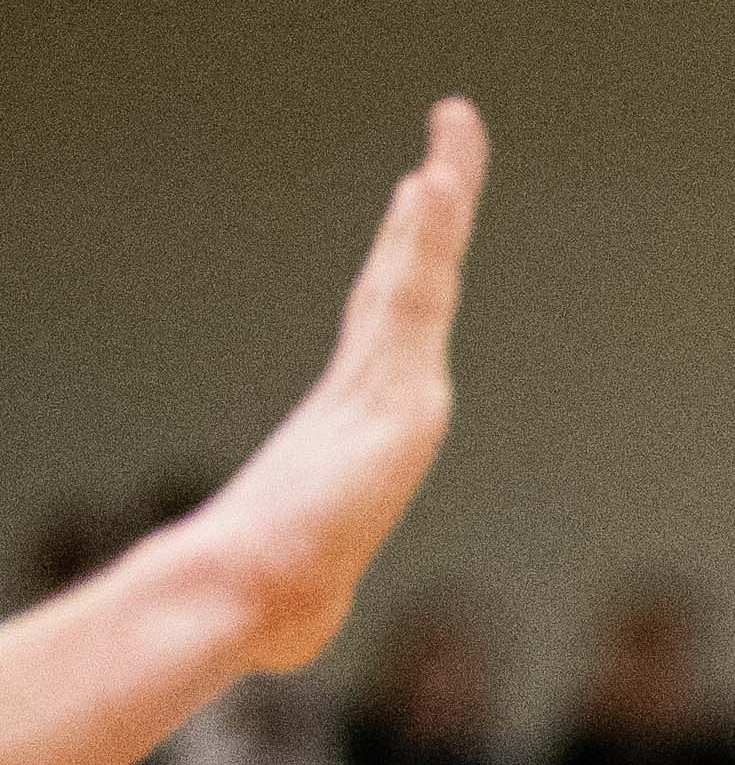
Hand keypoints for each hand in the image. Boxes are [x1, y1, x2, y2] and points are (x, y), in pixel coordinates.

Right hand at [184, 98, 485, 672]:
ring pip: (416, 270)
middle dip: (434, 207)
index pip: (397, 320)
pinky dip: (424, 237)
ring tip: (458, 129)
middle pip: (410, 274)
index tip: (422, 204)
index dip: (409, 261)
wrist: (245, 593)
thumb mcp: (312, 591)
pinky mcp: (389, 388)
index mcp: (362, 418)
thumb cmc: (269, 602)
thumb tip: (292, 634)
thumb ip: (314, 592)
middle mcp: (372, 386)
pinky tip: (437, 183)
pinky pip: (413, 295)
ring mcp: (380, 381)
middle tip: (453, 135)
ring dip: (439, 201)